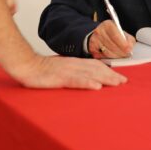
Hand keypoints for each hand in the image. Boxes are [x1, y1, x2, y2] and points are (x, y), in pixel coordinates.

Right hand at [10, 54, 126, 89]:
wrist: (27, 65)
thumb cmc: (42, 69)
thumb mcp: (61, 68)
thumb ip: (73, 71)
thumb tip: (86, 77)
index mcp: (74, 63)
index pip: (95, 66)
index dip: (109, 71)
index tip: (120, 77)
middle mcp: (74, 65)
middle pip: (97, 69)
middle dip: (111, 75)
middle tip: (123, 82)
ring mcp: (67, 70)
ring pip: (90, 73)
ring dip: (105, 78)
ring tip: (116, 84)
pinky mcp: (59, 77)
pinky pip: (75, 80)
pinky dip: (87, 82)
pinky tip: (96, 86)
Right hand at [88, 20, 134, 58]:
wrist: (100, 34)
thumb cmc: (113, 34)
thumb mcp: (122, 32)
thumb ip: (128, 39)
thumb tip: (130, 48)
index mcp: (108, 24)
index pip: (116, 36)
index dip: (123, 44)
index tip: (129, 50)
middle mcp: (99, 31)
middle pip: (112, 45)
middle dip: (121, 52)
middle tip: (127, 55)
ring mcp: (94, 39)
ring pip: (107, 52)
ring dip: (116, 56)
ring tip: (120, 56)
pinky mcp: (92, 48)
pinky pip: (102, 56)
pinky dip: (108, 58)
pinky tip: (112, 56)